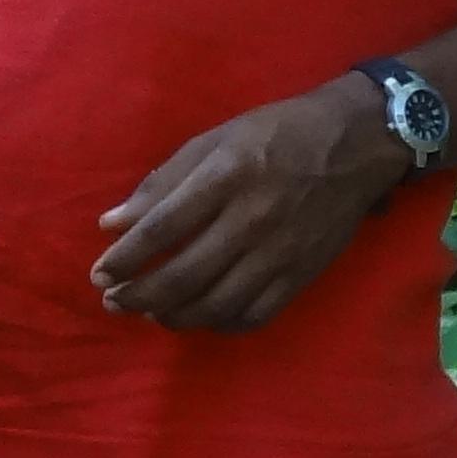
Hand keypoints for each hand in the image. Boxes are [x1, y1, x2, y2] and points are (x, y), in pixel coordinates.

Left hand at [91, 74, 410, 330]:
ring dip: (173, 316)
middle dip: (139, 296)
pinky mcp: (303, 273)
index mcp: (224, 178)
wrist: (357, 142)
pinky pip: (255, 314)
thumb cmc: (276, 133)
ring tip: (149, 312)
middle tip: (114, 301)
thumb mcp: (213, 140)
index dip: (124, 259)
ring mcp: (280, 252)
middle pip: (183, 276)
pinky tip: (199, 316)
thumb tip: (111, 224)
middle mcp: (251, 219)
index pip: (161, 230)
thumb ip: (161, 183)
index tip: (99, 274)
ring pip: (216, 304)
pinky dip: (220, 323)